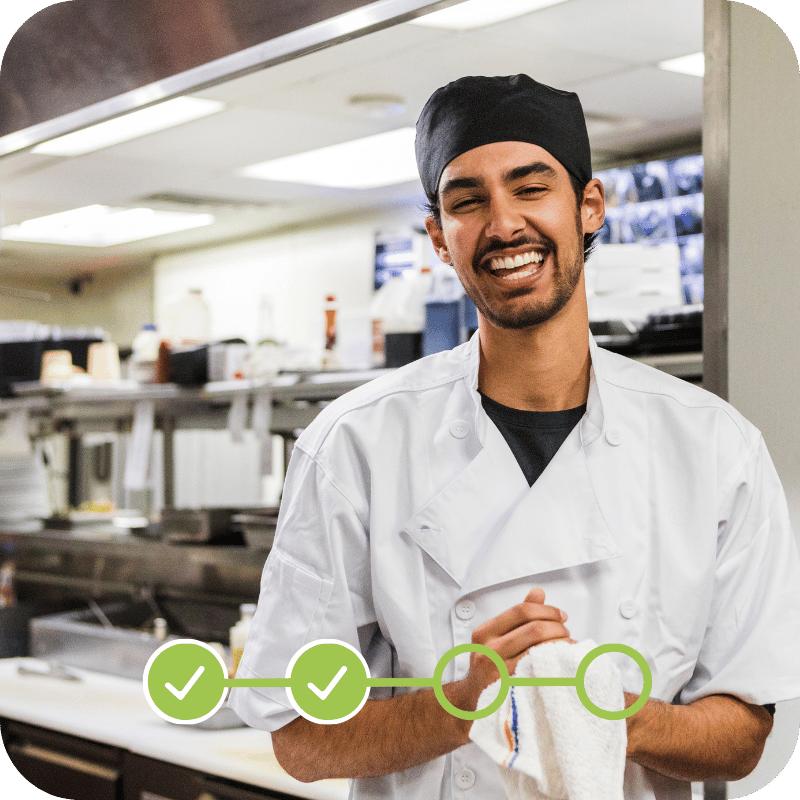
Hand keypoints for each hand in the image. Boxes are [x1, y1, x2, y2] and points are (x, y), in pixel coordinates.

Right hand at [453, 587, 570, 720]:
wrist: (472, 704)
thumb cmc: (488, 667)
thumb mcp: (494, 637)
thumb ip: (516, 616)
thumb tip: (538, 593)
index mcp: (485, 633)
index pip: (521, 611)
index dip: (546, 610)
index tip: (561, 616)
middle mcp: (489, 651)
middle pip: (533, 629)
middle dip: (558, 628)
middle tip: (567, 632)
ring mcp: (499, 672)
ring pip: (540, 650)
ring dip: (561, 645)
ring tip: (569, 646)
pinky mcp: (512, 691)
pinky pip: (541, 672)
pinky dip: (557, 664)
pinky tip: (564, 663)